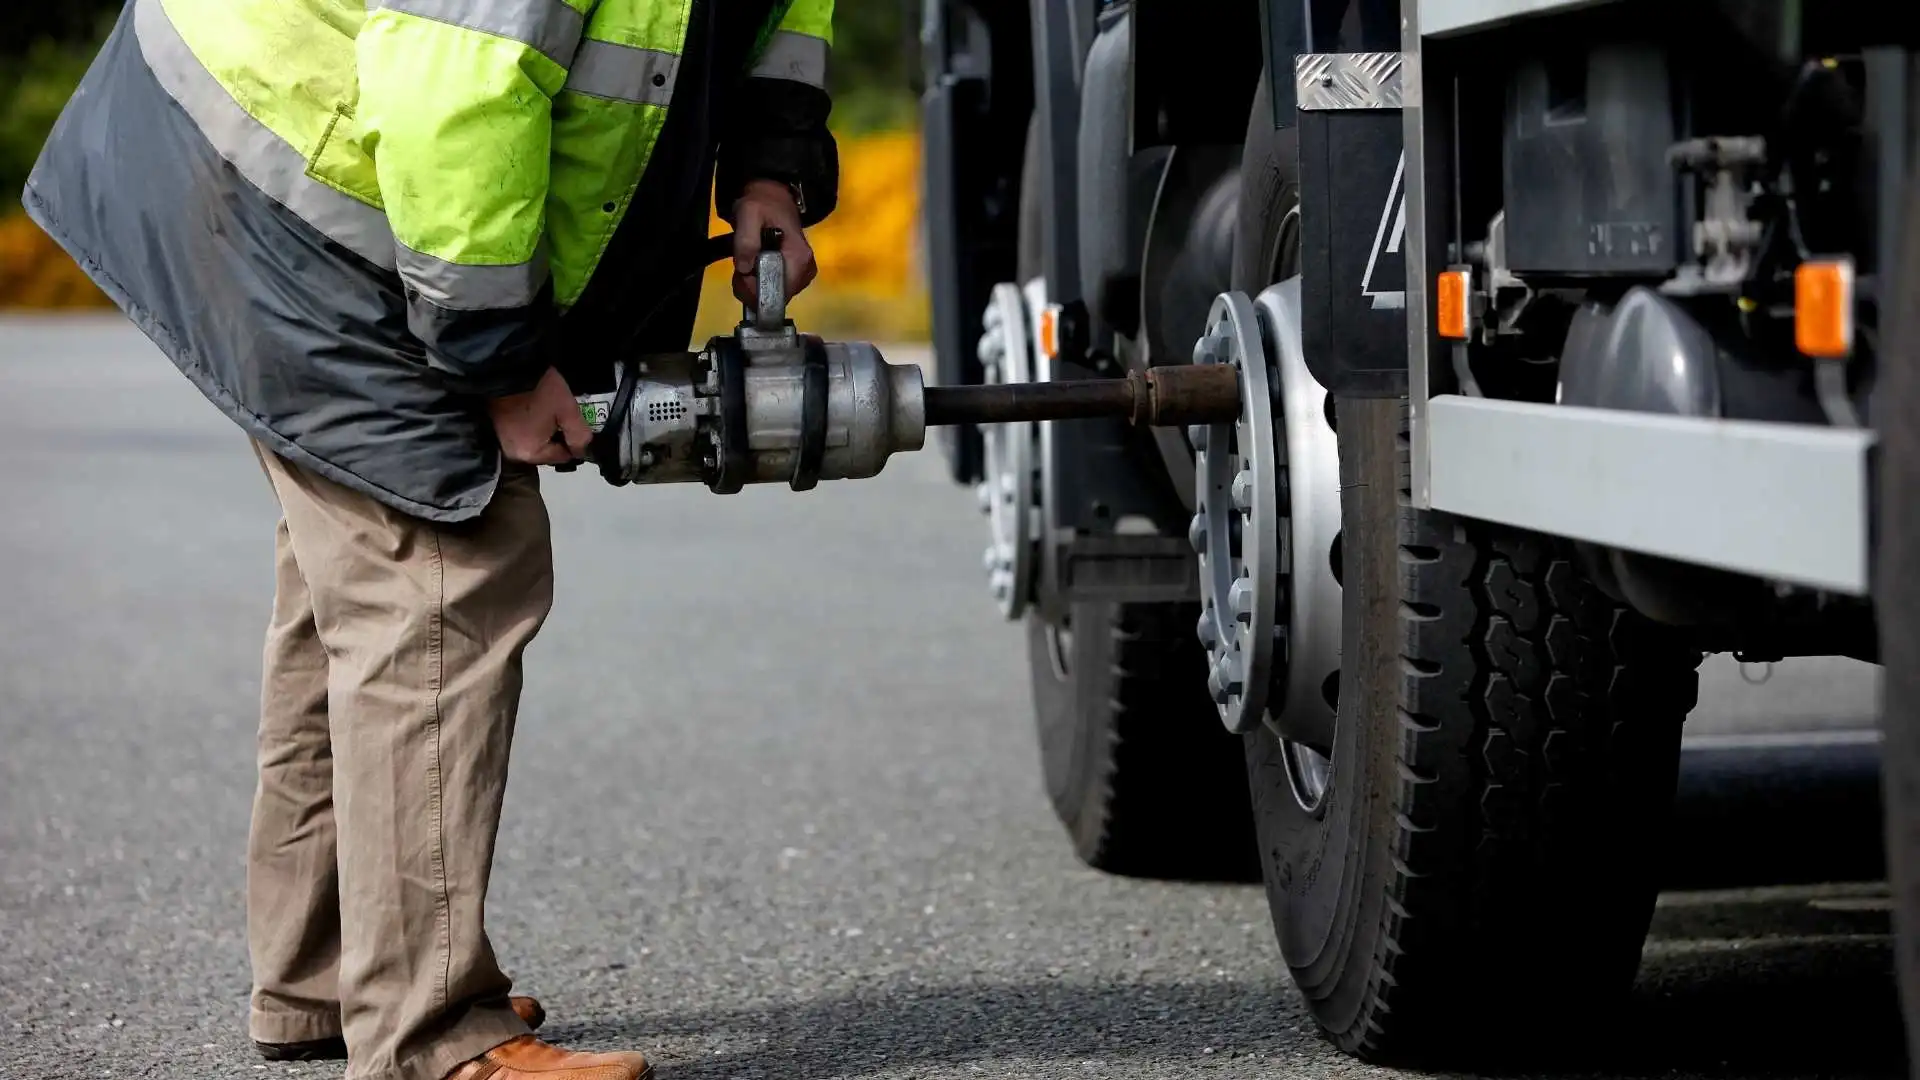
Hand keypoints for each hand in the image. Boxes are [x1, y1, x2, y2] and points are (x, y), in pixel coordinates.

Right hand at [488, 366, 591, 465]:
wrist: (510, 366)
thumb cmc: (541, 389)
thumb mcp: (568, 411)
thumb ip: (579, 436)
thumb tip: (581, 453)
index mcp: (530, 452)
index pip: (561, 457)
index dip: (572, 441)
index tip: (573, 423)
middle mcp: (513, 453)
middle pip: (546, 452)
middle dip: (556, 437)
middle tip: (560, 414)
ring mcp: (502, 441)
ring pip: (533, 443)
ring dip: (542, 432)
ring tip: (547, 411)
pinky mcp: (496, 429)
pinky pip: (520, 434)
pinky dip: (529, 426)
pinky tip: (534, 410)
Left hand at [730, 179, 816, 308]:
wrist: (772, 197)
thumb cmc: (762, 204)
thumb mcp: (748, 214)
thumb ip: (746, 240)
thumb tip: (745, 269)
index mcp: (799, 258)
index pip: (779, 293)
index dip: (755, 290)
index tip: (740, 275)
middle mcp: (806, 271)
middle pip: (777, 298)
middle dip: (752, 289)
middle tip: (740, 268)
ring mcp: (803, 274)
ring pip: (775, 296)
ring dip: (754, 286)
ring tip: (746, 264)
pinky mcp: (796, 275)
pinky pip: (775, 290)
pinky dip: (760, 284)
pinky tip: (753, 268)